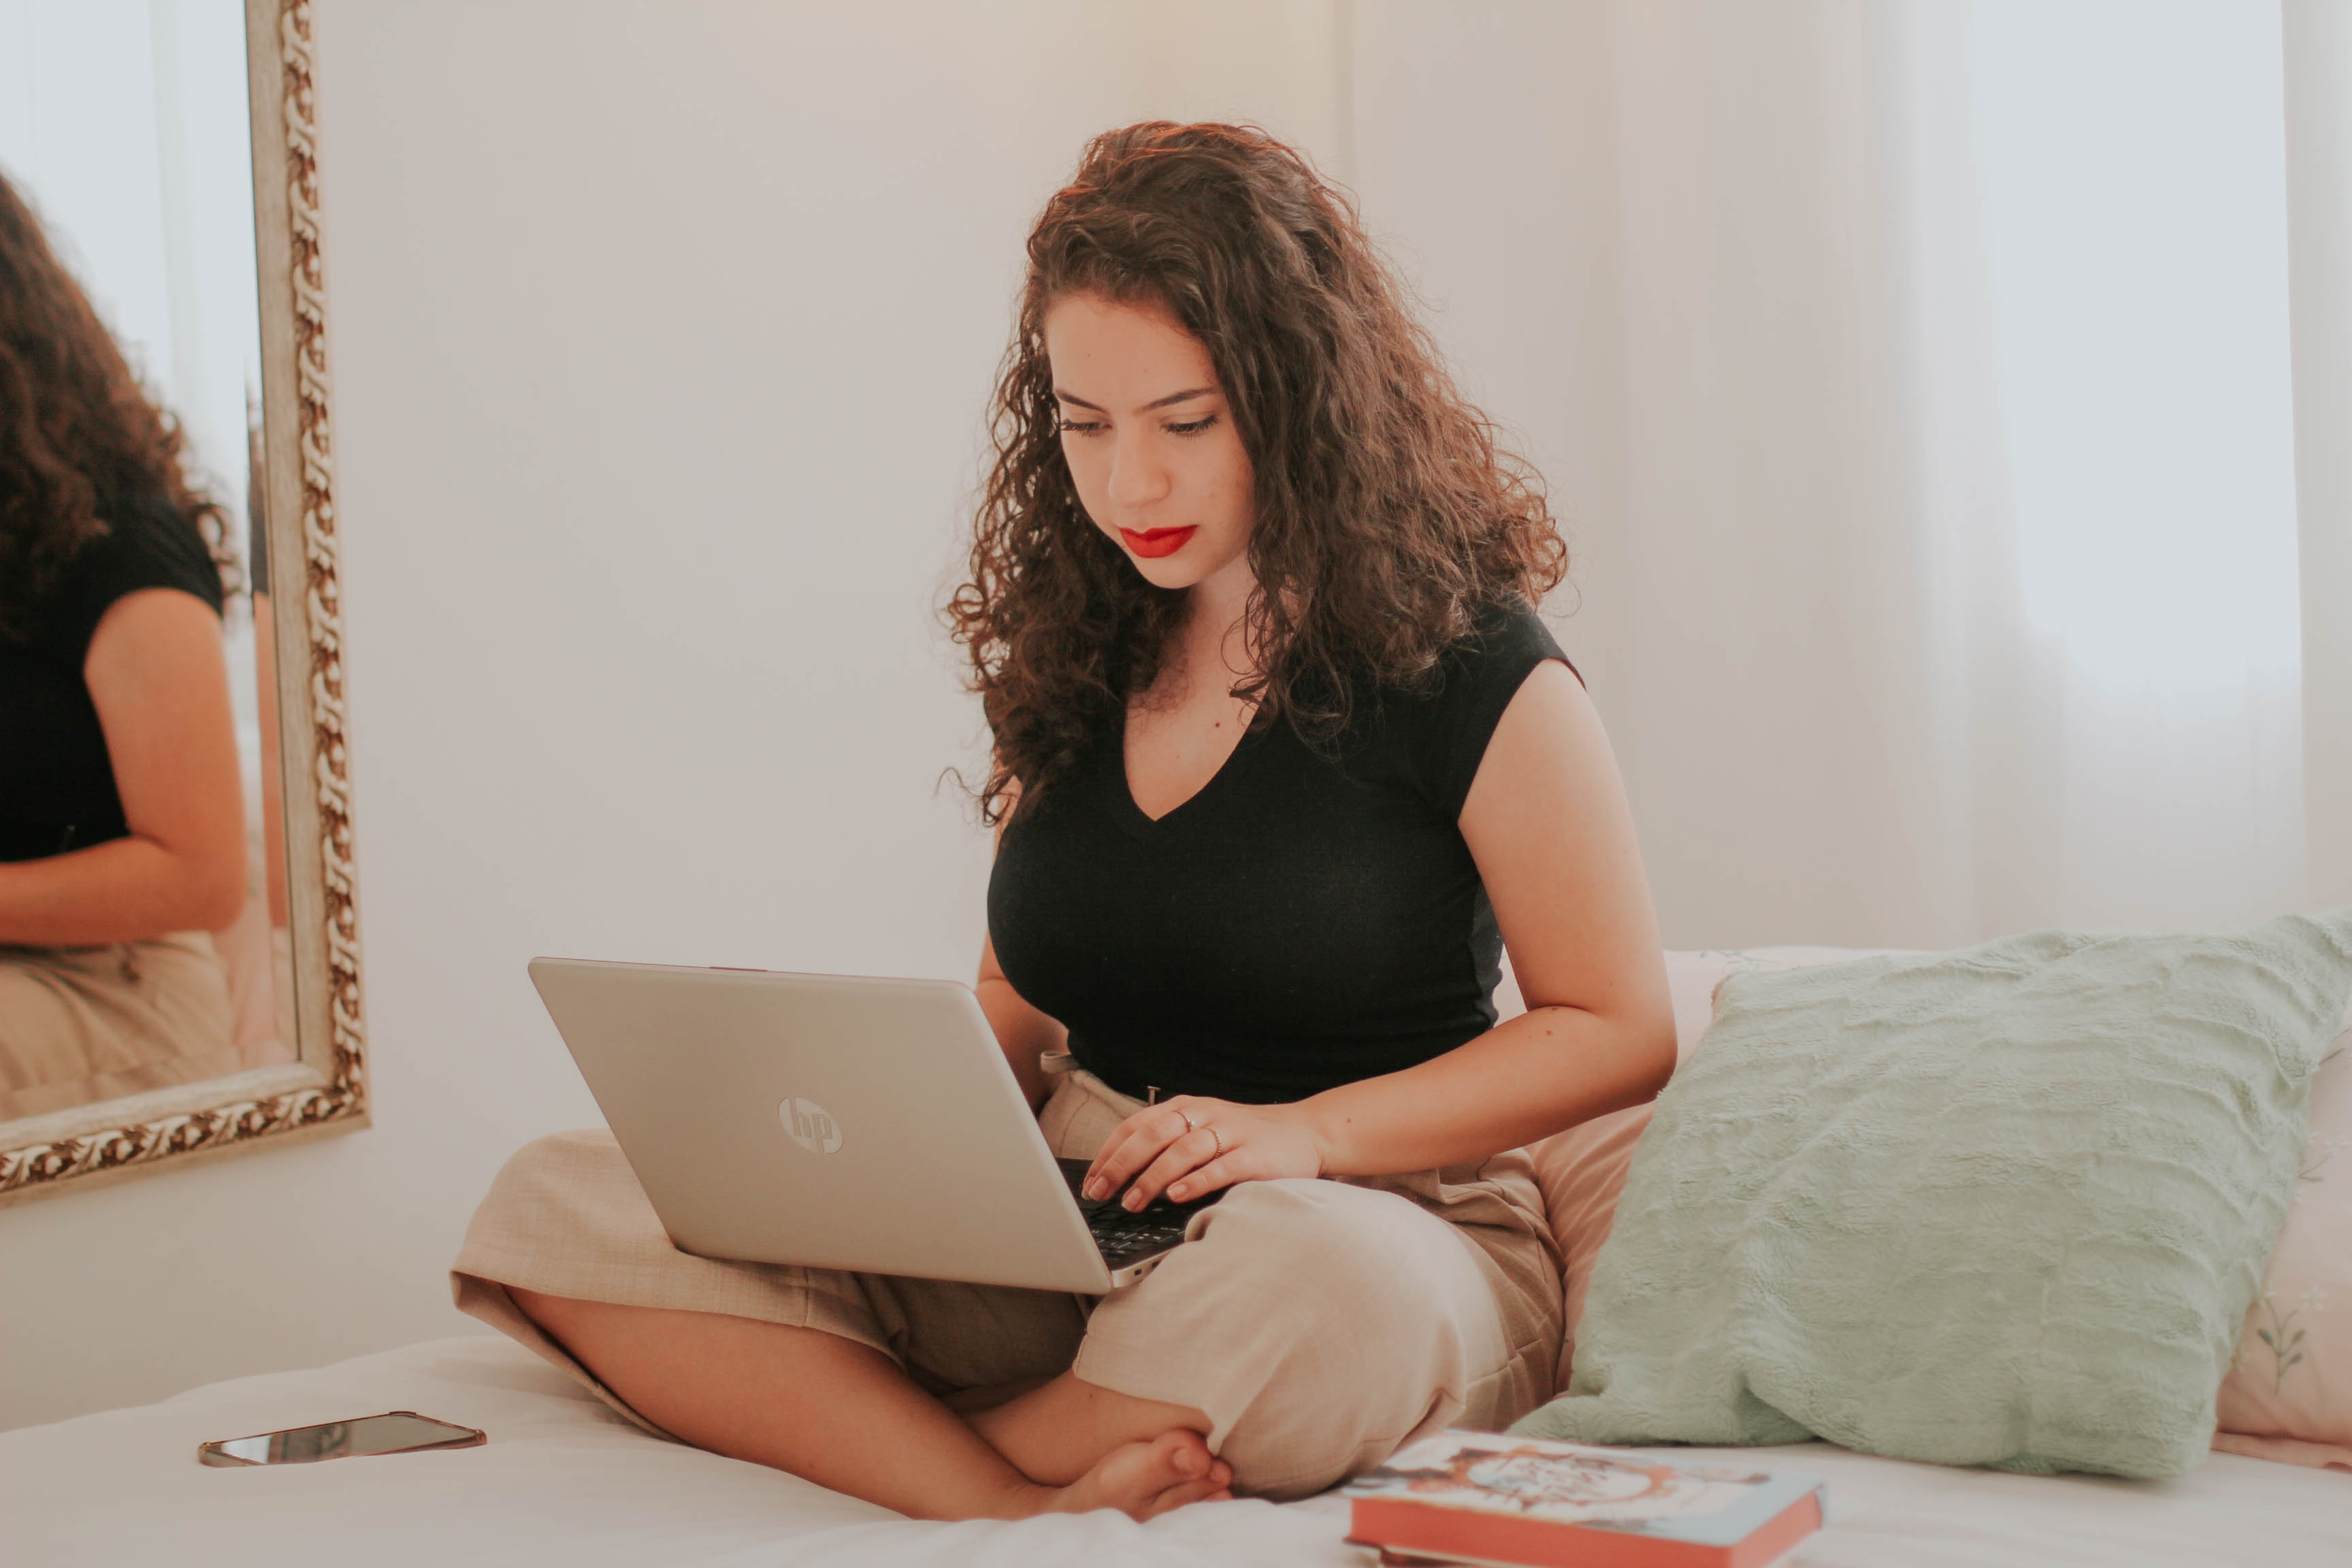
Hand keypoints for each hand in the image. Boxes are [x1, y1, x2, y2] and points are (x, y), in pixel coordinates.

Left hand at [1082, 1096, 1323, 1209]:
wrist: (1305, 1133)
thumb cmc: (1246, 1138)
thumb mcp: (1203, 1129)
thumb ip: (1168, 1144)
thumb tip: (1120, 1174)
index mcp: (1187, 1107)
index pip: (1137, 1124)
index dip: (1110, 1152)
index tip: (1091, 1181)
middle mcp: (1205, 1114)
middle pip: (1154, 1134)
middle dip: (1122, 1164)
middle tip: (1102, 1193)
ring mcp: (1231, 1132)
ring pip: (1183, 1149)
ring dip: (1153, 1177)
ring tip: (1133, 1201)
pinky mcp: (1254, 1154)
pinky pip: (1220, 1166)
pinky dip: (1196, 1181)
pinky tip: (1177, 1195)